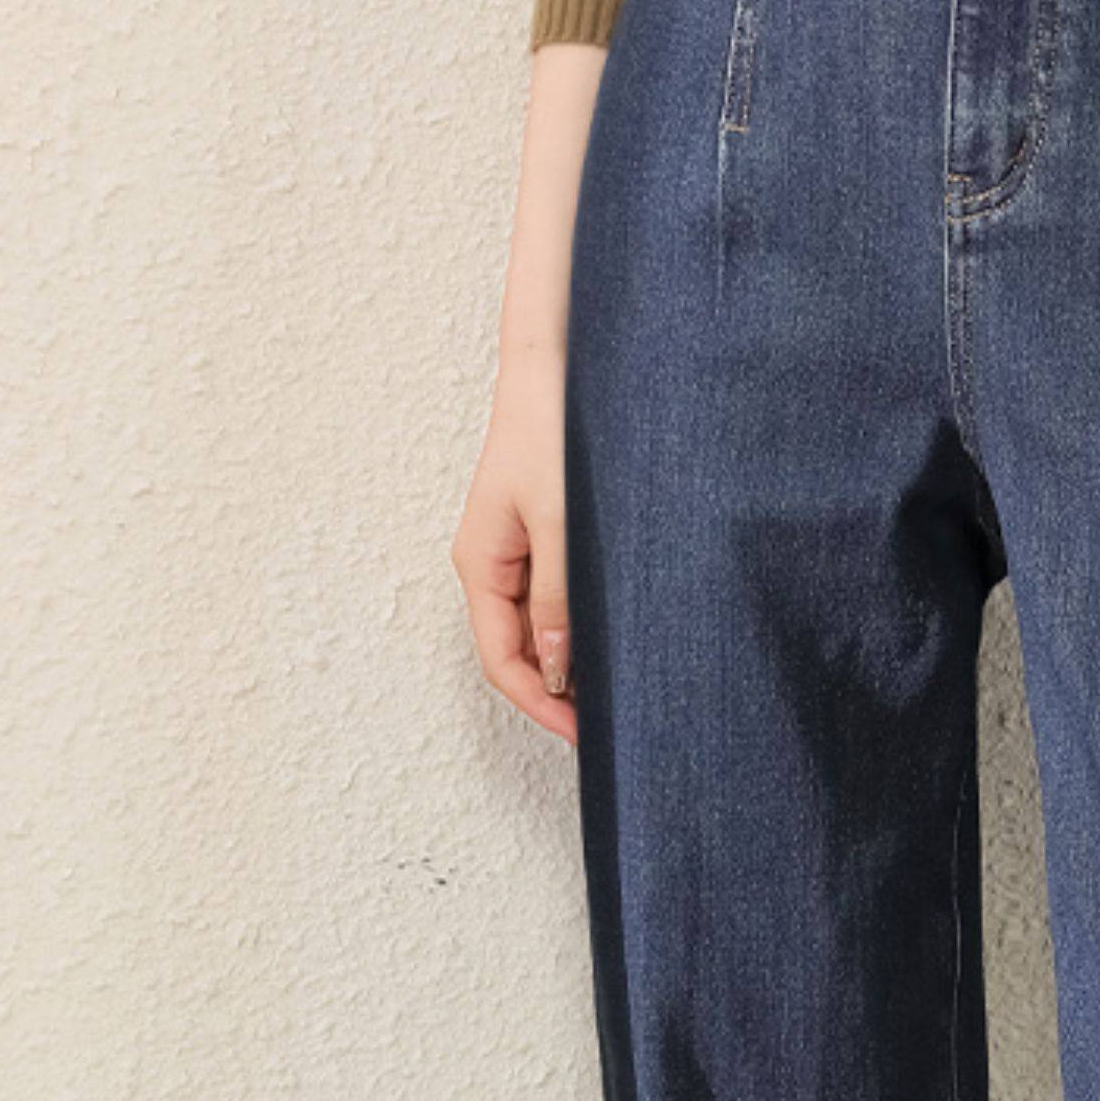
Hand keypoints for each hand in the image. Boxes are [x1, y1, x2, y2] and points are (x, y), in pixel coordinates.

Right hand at [452, 339, 576, 744]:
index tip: (585, 734)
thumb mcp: (561, 524)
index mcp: (481, 565)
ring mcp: (515, 552)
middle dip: (558, 693)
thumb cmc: (551, 431)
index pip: (502, 661)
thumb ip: (560, 599)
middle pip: (518, 653)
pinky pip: (554, 599)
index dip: (541, 705)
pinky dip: (579, 627)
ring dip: (571, 662)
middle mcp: (492, 565)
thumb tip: (560, 669)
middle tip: (610, 723)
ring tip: (618, 687)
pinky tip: (612, 638)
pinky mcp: (541, 536)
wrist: (556, 366)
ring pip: (538, 630)